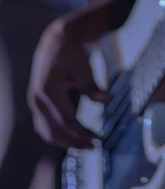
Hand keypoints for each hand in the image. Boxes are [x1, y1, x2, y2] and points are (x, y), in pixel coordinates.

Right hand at [28, 19, 107, 148]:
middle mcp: (37, 99)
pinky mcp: (36, 104)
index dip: (82, 132)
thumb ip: (93, 86)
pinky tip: (73, 136)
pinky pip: (43, 126)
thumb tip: (106, 100)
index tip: (97, 138)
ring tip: (85, 143)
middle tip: (93, 146)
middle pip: (53, 131)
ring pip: (46, 132)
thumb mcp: (84, 68)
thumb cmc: (72, 54)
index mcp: (49, 89)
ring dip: (65, 141)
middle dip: (73, 142)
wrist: (55, 42)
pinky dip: (57, 134)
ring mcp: (34, 102)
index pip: (66, 119)